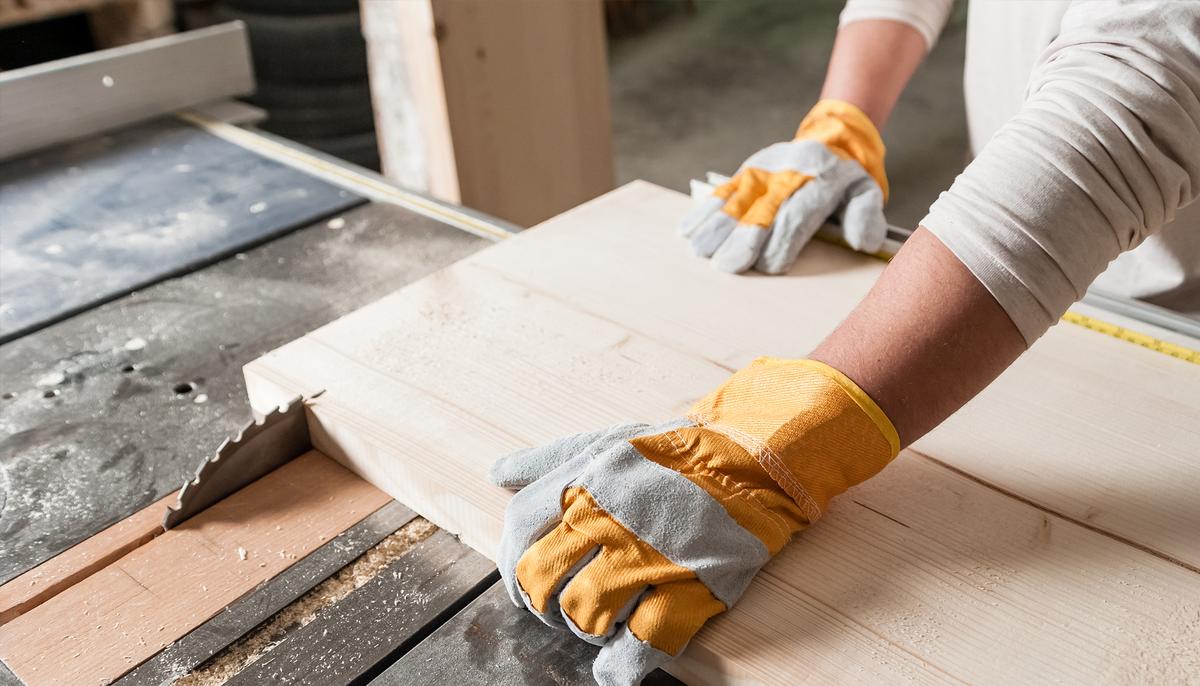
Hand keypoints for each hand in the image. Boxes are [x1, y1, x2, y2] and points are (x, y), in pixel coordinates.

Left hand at [489, 358, 899, 684]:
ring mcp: (648, 556)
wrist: (753, 458)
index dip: (515, 569)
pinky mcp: (690, 588)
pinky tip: (616, 667)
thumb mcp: (607, 441)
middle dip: (544, 605)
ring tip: (598, 626)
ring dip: (584, 630)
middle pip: (542, 581)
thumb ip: (550, 460)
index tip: (528, 584)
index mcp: (583, 483)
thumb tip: (498, 474)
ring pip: (585, 614)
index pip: (518, 534)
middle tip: (562, 610)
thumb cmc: (675, 452)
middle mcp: (607, 519)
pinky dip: (621, 666)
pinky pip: (642, 643)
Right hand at [682, 99, 889, 273]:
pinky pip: (722, 191)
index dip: (781, 241)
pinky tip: (687, 230)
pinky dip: (703, 210)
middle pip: (761, 209)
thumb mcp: (867, 192)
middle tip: (725, 265)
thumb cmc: (848, 180)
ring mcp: (763, 170)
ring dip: (715, 226)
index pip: (797, 215)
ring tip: (699, 250)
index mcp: (820, 181)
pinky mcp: (745, 170)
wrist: (831, 139)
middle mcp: (788, 173)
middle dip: (742, 238)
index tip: (767, 267)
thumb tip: (862, 242)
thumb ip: (866, 217)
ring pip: (735, 199)